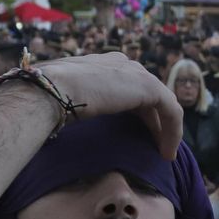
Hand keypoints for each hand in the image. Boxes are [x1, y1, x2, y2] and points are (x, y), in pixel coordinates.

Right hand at [35, 52, 182, 158]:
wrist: (50, 90)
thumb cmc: (45, 99)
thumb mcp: (60, 100)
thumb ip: (70, 103)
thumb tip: (57, 121)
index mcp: (102, 65)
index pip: (128, 87)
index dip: (137, 112)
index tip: (137, 135)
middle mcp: (121, 64)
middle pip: (148, 95)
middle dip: (155, 121)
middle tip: (156, 146)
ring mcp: (136, 73)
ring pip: (163, 104)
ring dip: (167, 130)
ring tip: (165, 154)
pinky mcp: (148, 87)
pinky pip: (171, 111)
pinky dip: (173, 133)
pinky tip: (167, 154)